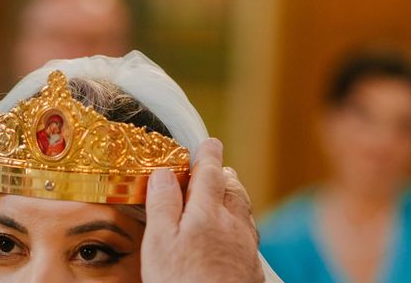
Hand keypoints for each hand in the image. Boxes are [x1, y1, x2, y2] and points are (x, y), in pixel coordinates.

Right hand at [142, 138, 263, 282]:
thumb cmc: (183, 282)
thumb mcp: (160, 241)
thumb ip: (163, 203)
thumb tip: (165, 172)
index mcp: (208, 213)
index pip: (211, 173)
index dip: (209, 155)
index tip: (210, 142)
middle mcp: (233, 225)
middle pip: (233, 190)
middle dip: (225, 174)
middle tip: (218, 167)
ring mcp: (245, 248)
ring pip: (244, 211)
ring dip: (236, 196)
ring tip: (228, 192)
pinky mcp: (250, 269)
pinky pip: (249, 234)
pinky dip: (241, 222)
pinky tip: (235, 234)